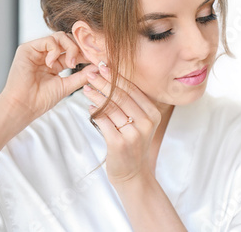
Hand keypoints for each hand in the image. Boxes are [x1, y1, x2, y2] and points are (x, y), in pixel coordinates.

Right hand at [0, 32, 94, 135]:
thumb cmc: (42, 100)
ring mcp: (37, 51)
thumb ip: (82, 75)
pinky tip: (52, 64)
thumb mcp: (67, 85)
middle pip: (68, 40)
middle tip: (85, 59)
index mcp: (56, 64)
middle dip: (79, 48)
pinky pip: (48, 40)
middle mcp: (47, 55)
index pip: (74, 50)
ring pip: (60, 36)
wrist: (24, 106)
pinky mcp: (27, 49)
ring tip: (70, 64)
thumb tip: (98, 67)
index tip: (96, 58)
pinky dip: (55, 50)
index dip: (86, 53)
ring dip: (70, 48)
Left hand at [82, 62, 161, 185]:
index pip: (133, 90)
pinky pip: (103, 122)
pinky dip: (95, 112)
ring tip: (86, 88)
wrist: (133, 174)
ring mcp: (133, 134)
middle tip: (91, 73)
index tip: (104, 67)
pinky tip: (90, 106)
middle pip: (121, 96)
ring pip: (111, 107)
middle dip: (104, 82)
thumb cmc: (134, 145)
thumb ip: (133, 105)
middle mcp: (146, 123)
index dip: (117, 77)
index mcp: (153, 114)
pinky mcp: (118, 143)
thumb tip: (114, 80)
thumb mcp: (141, 124)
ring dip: (96, 95)